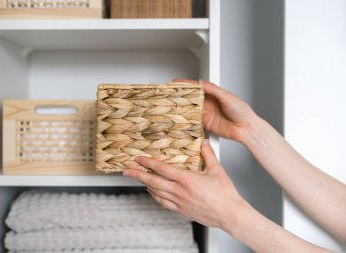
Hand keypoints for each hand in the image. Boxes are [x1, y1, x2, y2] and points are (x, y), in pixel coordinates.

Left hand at [124, 139, 249, 231]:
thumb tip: (204, 142)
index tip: (138, 159)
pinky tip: (152, 193)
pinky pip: (163, 203)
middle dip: (138, 175)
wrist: (230, 214)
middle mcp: (180, 191)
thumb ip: (208, 154)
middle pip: (153, 182)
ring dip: (145, 185)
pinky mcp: (182, 210)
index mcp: (187, 180)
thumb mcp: (217, 170)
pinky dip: (155, 197)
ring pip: (156, 193)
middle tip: (127, 171)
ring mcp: (179, 202)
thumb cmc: (225, 195)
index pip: (162, 169)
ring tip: (138, 179)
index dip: (148, 163)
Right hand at [174, 78, 259, 142]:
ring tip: (171, 104)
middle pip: (191, 97)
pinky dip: (186, 119)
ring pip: (190, 108)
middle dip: (181, 95)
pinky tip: (180, 117)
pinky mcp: (206, 124)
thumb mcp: (226, 97)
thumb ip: (212, 90)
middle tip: (169, 93)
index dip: (186, 84)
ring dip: (182, 107)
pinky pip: (193, 121)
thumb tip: (200, 82)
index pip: (197, 87)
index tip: (175, 82)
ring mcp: (206, 113)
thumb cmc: (241, 111)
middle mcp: (208, 103)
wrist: (246, 128)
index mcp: (213, 94)